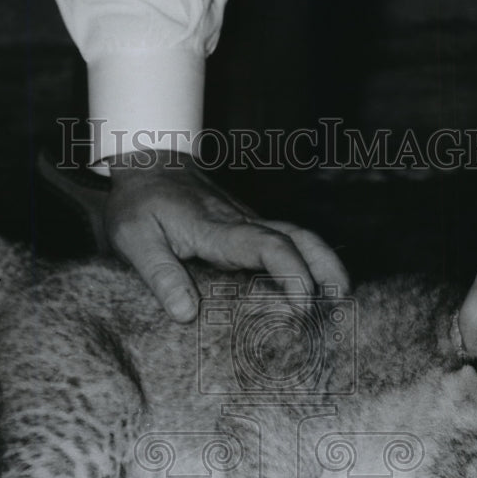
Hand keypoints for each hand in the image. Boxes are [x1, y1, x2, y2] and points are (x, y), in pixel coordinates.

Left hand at [103, 150, 349, 321]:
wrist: (146, 164)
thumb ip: (160, 275)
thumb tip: (187, 314)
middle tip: (341, 306)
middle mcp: (242, 224)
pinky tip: (315, 286)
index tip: (301, 306)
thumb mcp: (135, 239)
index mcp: (218, 229)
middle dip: (326, 270)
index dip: (292, 274)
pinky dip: (309, 262)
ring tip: (341, 300)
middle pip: (300, 239)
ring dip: (325, 264)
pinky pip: (286, 243)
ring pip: (300, 237)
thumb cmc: (139, 203)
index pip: (267, 246)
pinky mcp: (247, 228)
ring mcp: (249, 223)